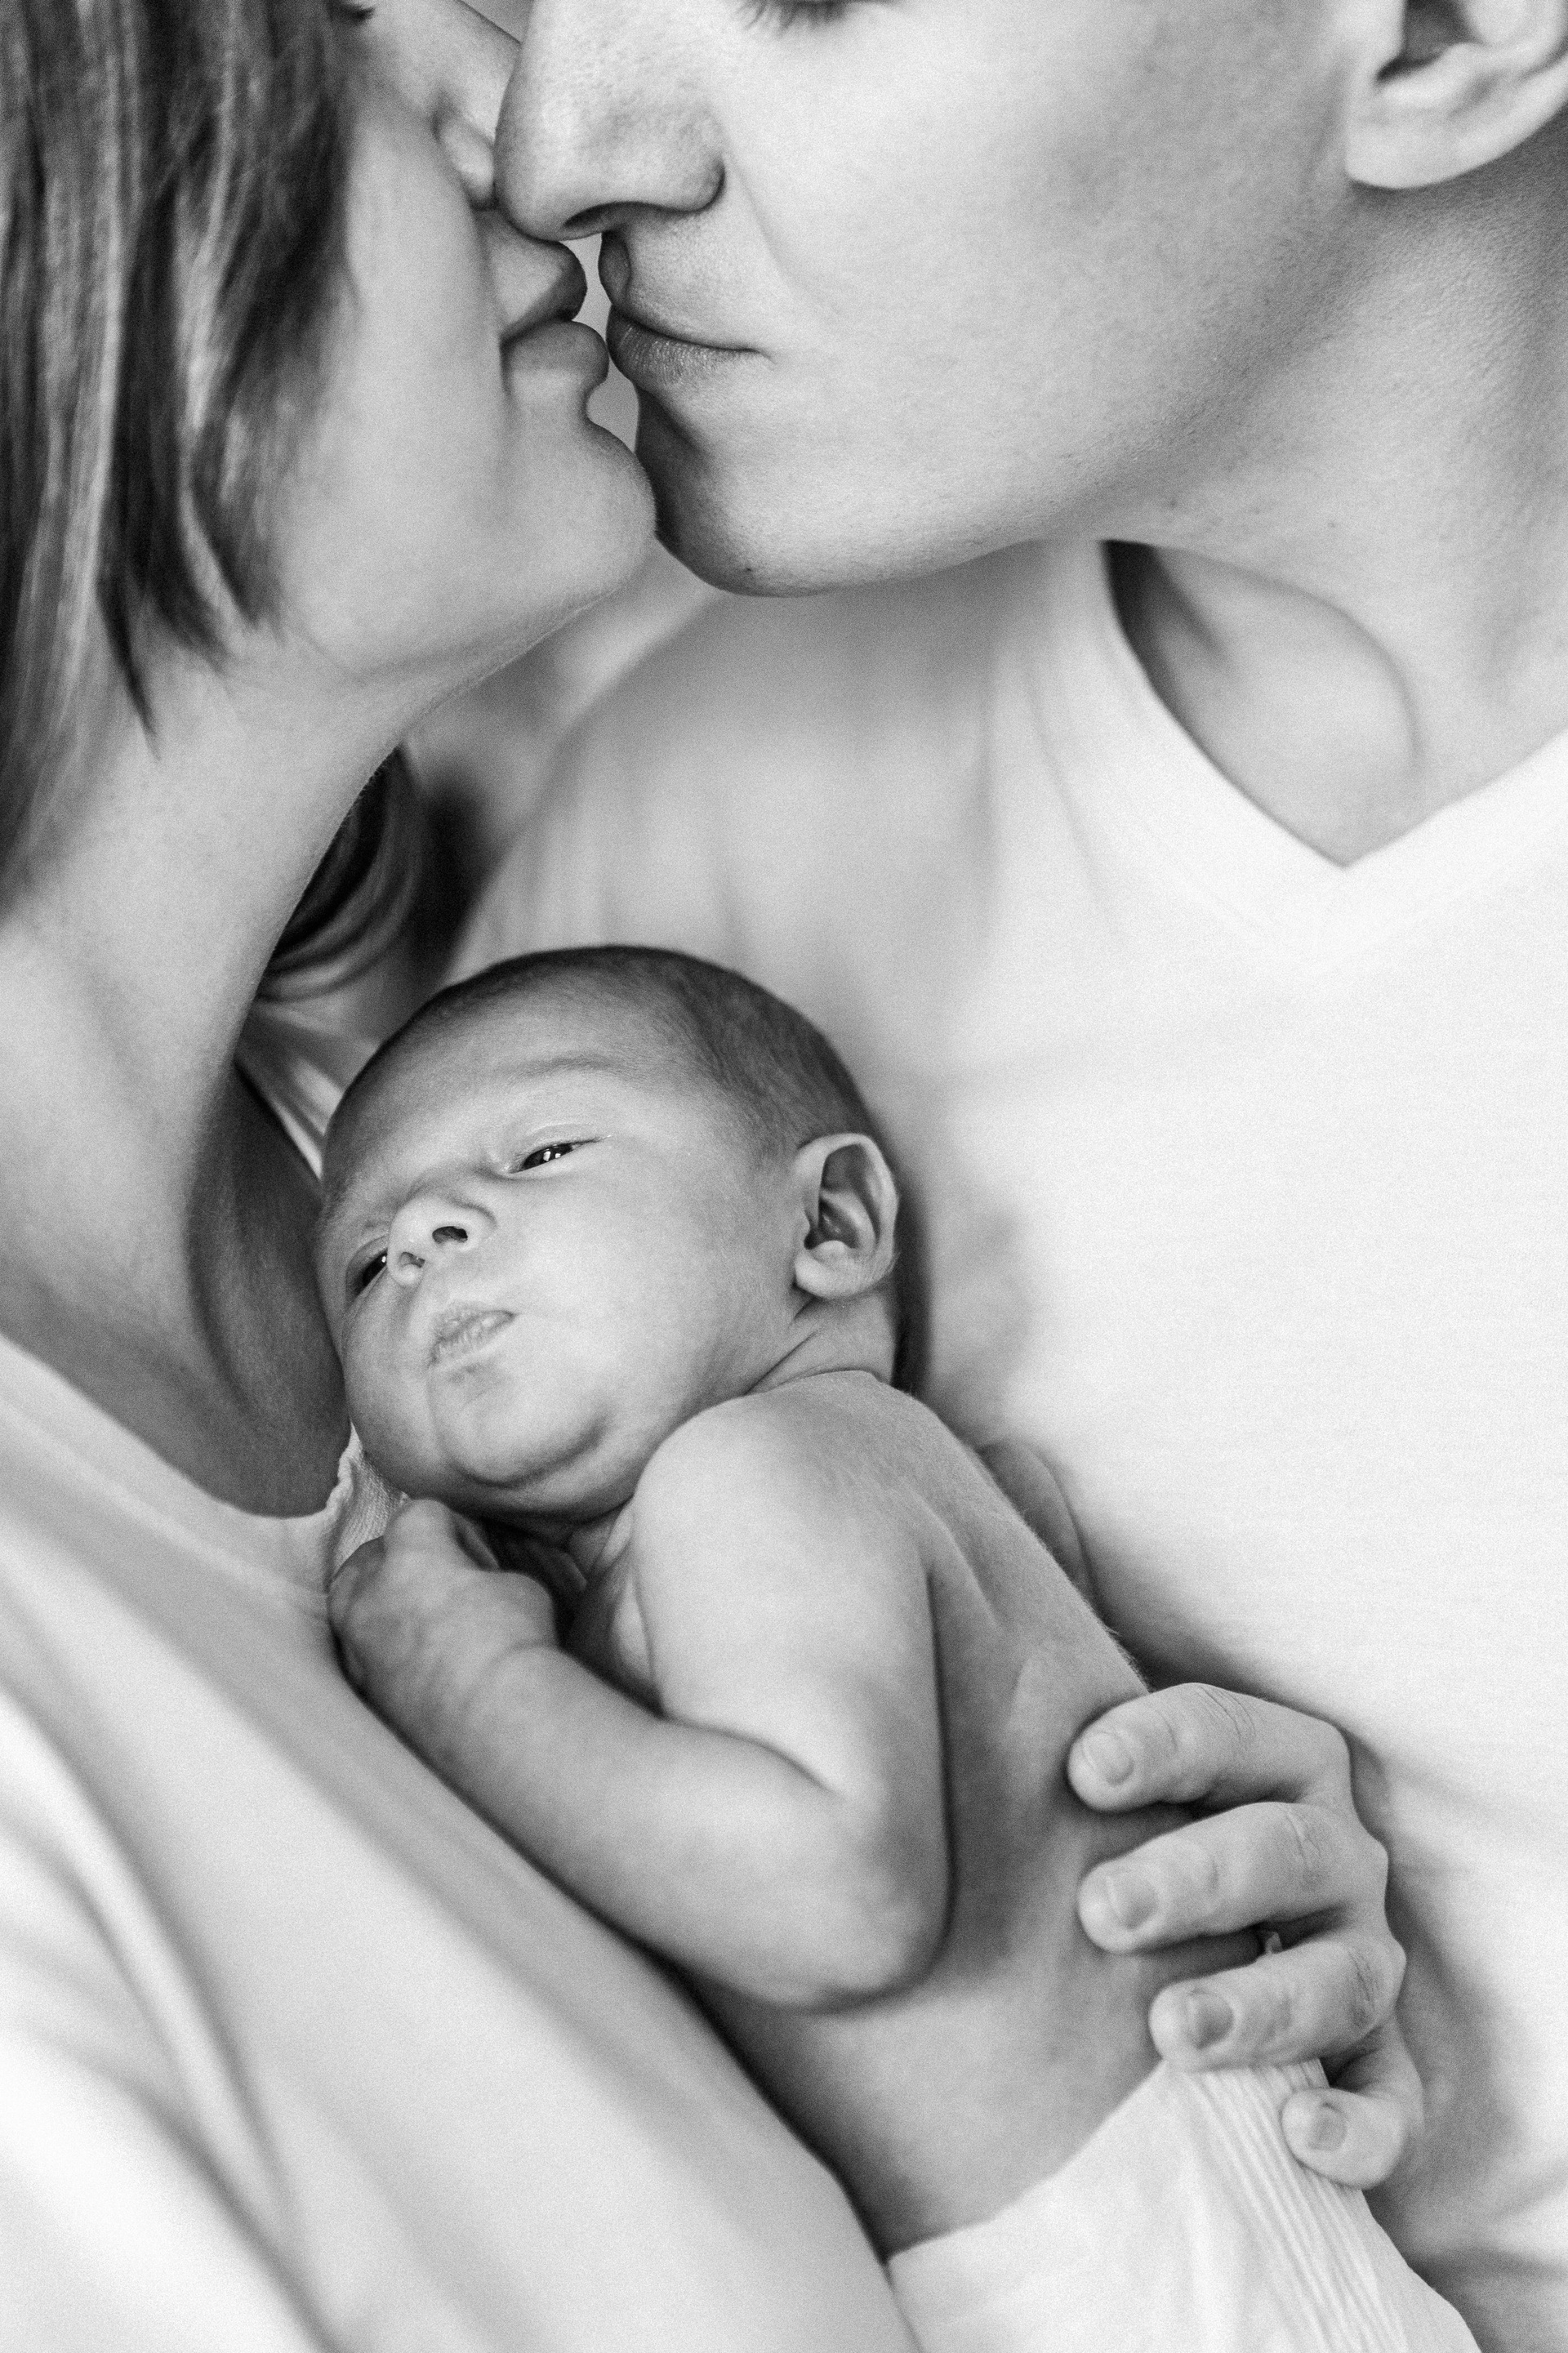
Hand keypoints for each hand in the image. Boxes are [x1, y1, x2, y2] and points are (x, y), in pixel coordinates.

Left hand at [330, 1499, 556, 1762]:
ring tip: (420, 1617)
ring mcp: (358, 1643)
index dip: (456, 1531)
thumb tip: (474, 1585)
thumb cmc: (515, 1646)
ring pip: (349, 1598)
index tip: (480, 1562)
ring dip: (378, 1598)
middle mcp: (371, 1594)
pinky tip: (415, 1660)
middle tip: (448, 1585)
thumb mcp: (518, 1586)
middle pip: (371, 1552)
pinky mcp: (360, 1687)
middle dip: (405, 1559)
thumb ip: (481, 1573)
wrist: (498, 1722)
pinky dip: (378, 1645)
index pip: (420, 1512)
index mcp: (410, 1556)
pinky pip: (356, 1648)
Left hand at [1067, 1684, 1419, 2188]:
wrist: (1173, 1971)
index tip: (1079, 1774)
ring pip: (1339, 1974)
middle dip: (1198, 1877)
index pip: (1227, 1730)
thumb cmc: (1113, 1858)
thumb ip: (1036, 1762)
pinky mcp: (1376, 2064)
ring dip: (1260, 2003)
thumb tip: (921, 1744)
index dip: (1161, 1745)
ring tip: (1172, 2033)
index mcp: (1272, 1764)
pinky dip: (1361, 2124)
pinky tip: (1299, 2137)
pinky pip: (1394, 2099)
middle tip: (1101, 1913)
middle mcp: (1329, 1854)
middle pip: (1286, 1847)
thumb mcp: (1093, 1799)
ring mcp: (1358, 1958)